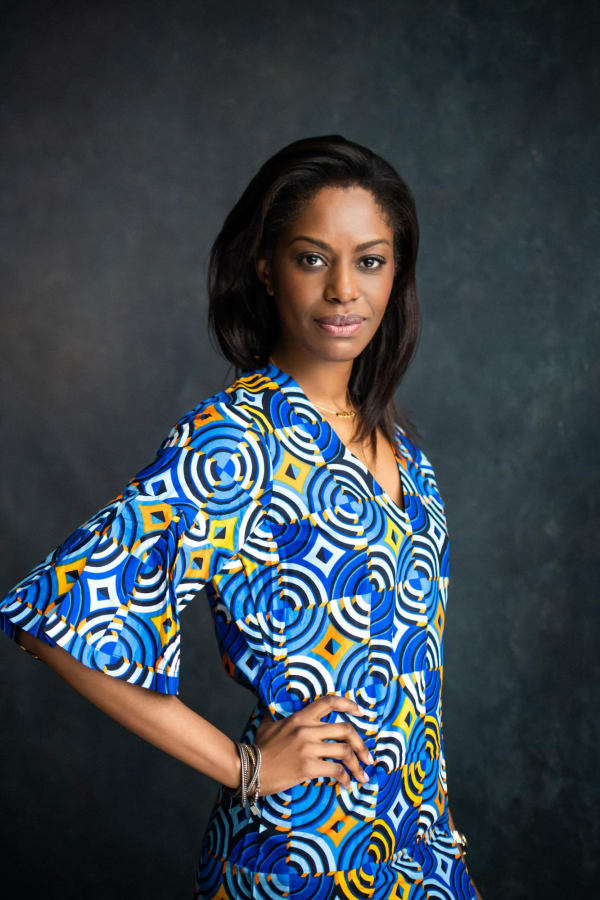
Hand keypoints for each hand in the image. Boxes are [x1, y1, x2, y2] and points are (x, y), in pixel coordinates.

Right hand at [254, 694, 372, 795]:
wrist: (249, 768)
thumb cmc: (258, 747)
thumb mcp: (268, 725)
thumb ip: (277, 716)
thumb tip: (271, 708)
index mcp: (300, 717)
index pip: (329, 702)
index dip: (348, 705)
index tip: (361, 712)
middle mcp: (307, 729)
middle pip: (345, 730)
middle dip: (361, 744)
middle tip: (368, 757)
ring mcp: (308, 748)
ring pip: (344, 752)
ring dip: (357, 765)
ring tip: (362, 775)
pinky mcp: (307, 767)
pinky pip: (335, 770)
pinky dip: (345, 777)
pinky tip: (346, 783)